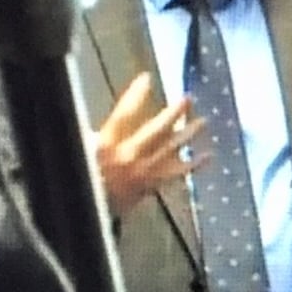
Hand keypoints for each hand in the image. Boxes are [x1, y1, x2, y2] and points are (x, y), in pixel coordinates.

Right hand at [95, 71, 206, 217]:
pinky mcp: (152, 184)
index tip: (146, 79)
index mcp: (106, 145)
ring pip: (170, 149)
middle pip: (155, 130)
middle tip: (187, 99)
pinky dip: (194, 165)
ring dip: (188, 134)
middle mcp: (128, 156)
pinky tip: (207, 156)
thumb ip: (95, 137)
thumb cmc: (85, 179)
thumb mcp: (83, 152)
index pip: (123, 115)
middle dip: (172, 113)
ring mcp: (143, 171)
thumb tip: (104, 124)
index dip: (135, 96)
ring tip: (203, 121)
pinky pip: (177, 174)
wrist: (89, 212)